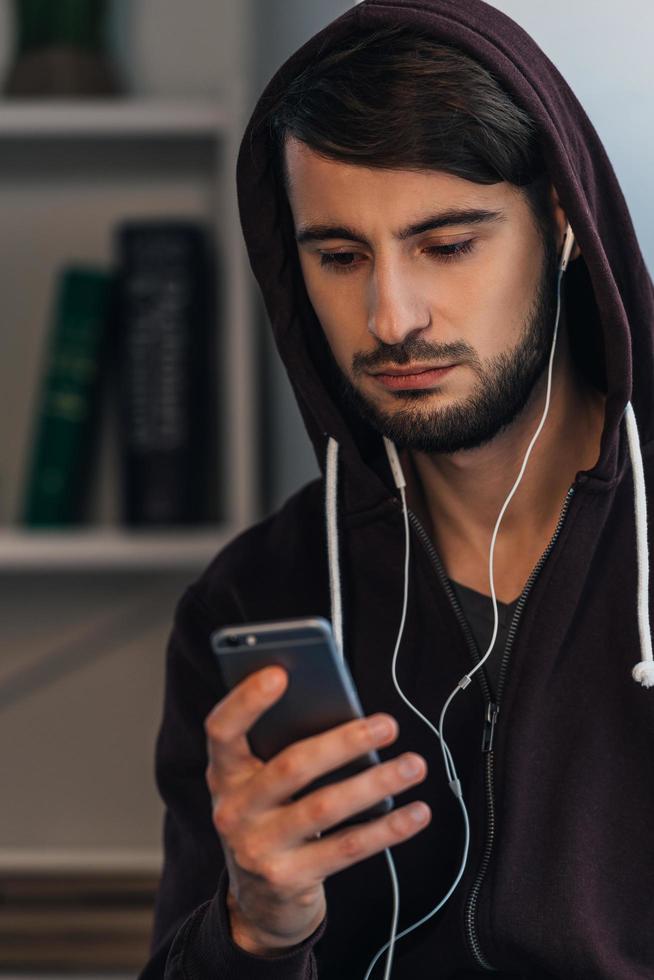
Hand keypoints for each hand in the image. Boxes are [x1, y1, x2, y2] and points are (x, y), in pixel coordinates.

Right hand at [204, 665, 430, 955]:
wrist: (259, 902)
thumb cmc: (271, 818)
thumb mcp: (261, 784)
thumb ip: (285, 747)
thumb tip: (345, 711)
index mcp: (226, 773)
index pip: (222, 729)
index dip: (246, 700)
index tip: (280, 673)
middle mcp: (234, 809)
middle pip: (291, 766)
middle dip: (344, 741)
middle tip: (387, 724)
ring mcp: (259, 847)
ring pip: (324, 807)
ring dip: (376, 782)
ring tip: (414, 764)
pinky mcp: (289, 879)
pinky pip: (347, 848)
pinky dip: (388, 829)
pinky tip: (417, 812)